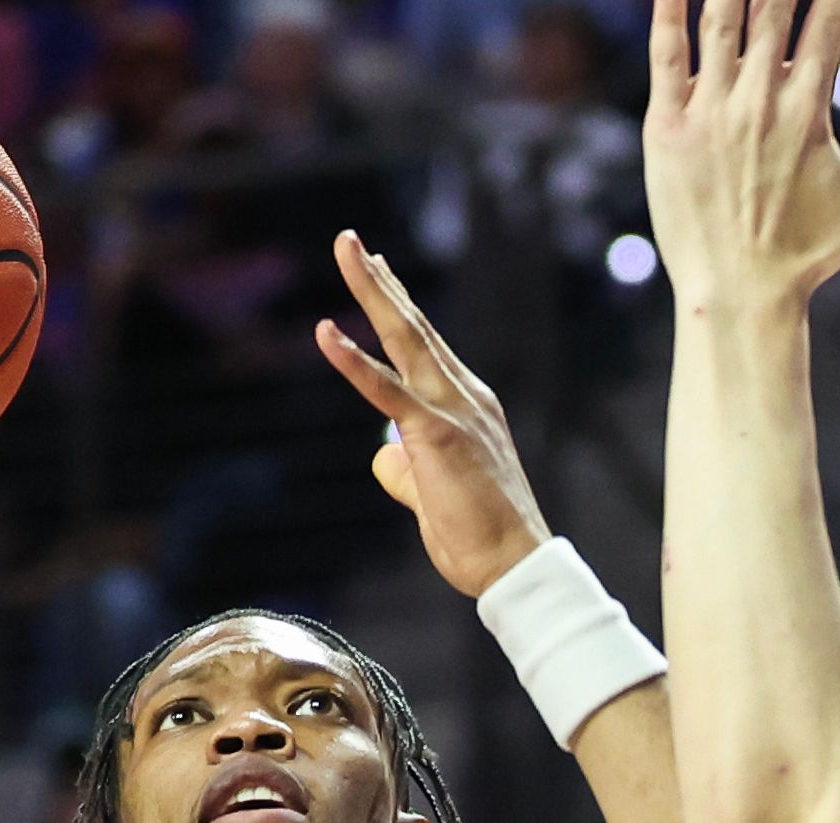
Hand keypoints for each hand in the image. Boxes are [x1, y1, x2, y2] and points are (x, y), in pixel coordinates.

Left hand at [315, 233, 548, 597]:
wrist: (514, 564)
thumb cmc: (478, 536)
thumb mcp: (431, 495)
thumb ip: (405, 469)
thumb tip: (383, 455)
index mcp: (467, 406)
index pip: (426, 345)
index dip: (398, 304)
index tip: (378, 268)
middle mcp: (464, 396)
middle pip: (413, 326)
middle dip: (379, 280)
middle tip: (351, 241)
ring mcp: (453, 410)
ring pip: (404, 338)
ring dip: (372, 290)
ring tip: (347, 249)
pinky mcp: (437, 435)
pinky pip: (387, 390)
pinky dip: (353, 360)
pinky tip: (325, 331)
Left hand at [641, 0, 839, 311]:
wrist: (738, 296)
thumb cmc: (809, 254)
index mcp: (810, 109)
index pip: (827, 20)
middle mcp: (761, 100)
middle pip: (772, 6)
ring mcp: (711, 110)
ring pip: (718, 17)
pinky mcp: (668, 125)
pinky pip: (666, 52)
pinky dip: (666, 10)